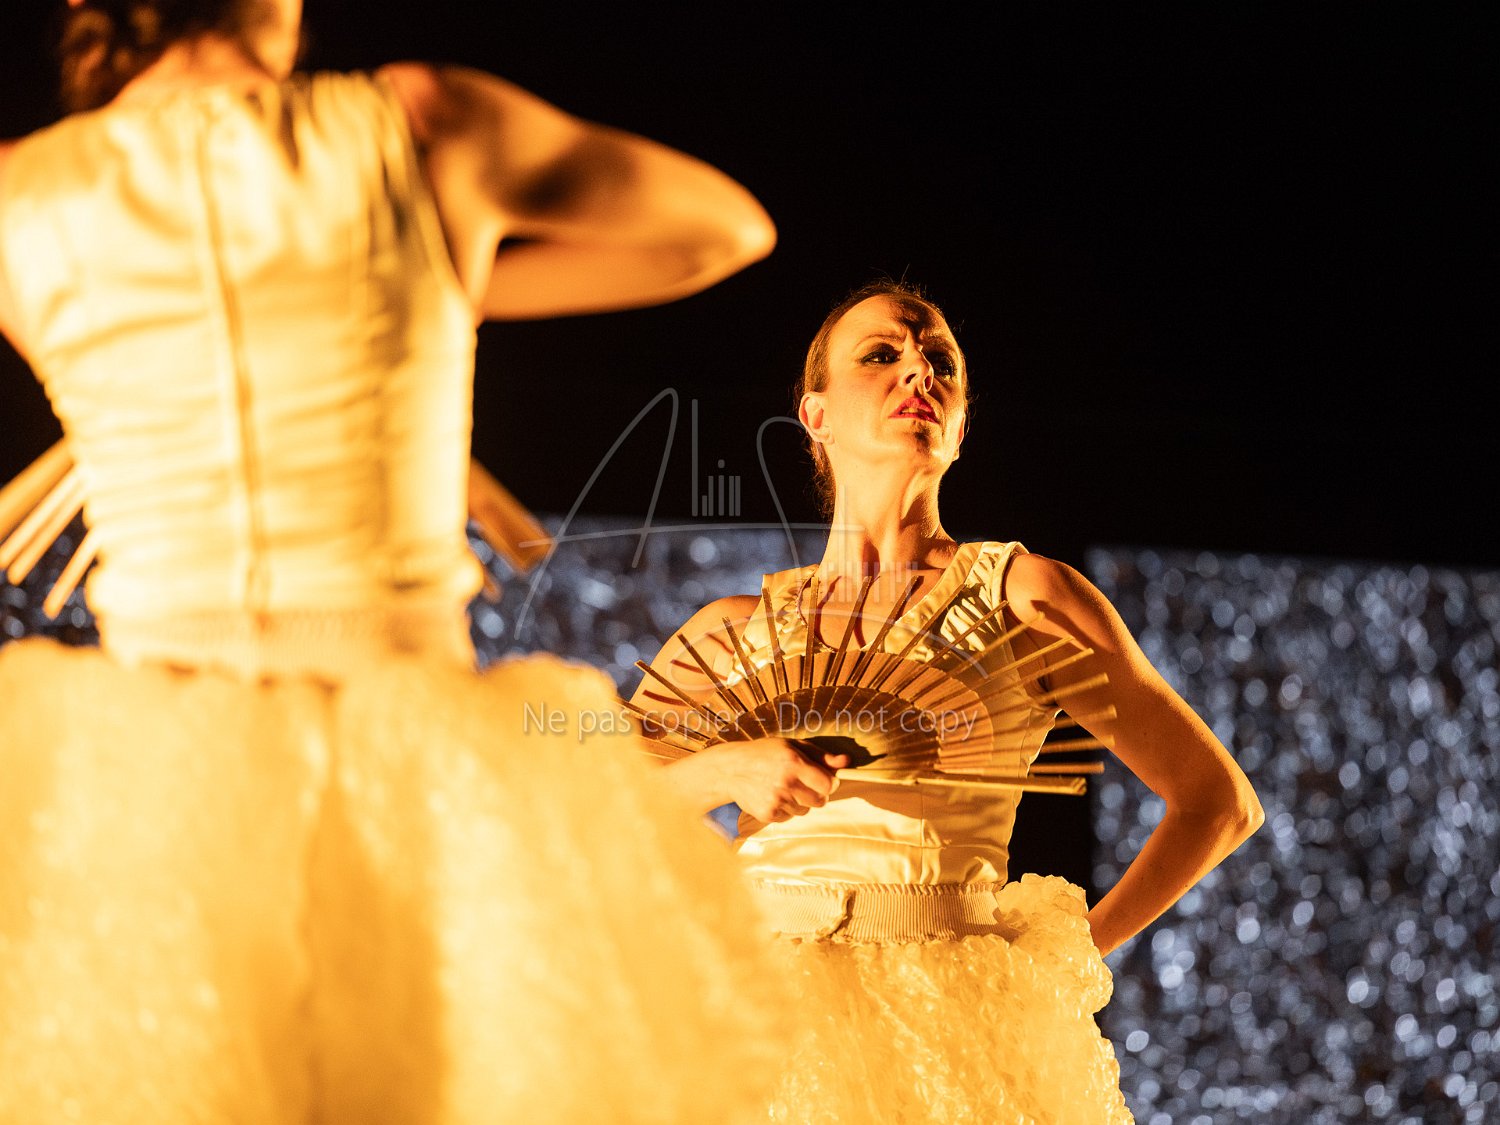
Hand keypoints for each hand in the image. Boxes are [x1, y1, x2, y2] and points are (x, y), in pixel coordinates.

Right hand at [704, 739, 851, 823]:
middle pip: (820, 801)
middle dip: (816, 794)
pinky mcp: (767, 814)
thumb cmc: (765, 753)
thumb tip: (847, 762)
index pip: (828, 785)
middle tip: (802, 784)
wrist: (730, 770)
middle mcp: (786, 783)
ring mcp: (776, 801)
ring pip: (804, 810)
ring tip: (783, 787)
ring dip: (800, 802)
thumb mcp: (792, 746)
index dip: (829, 783)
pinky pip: (789, 817)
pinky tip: (773, 796)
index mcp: (794, 763)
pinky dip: (785, 809)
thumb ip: (821, 755)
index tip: (823, 779)